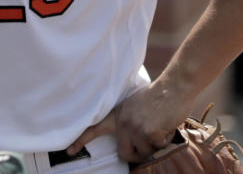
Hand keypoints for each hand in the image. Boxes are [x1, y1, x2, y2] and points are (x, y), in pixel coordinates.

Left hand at [66, 82, 189, 162]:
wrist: (173, 87)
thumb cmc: (158, 96)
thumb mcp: (134, 103)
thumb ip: (128, 117)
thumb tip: (131, 136)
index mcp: (118, 114)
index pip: (95, 128)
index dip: (82, 140)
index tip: (69, 150)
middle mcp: (123, 122)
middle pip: (124, 154)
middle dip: (136, 155)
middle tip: (146, 145)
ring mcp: (135, 128)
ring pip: (144, 153)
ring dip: (154, 145)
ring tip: (159, 126)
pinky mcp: (148, 133)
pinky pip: (158, 148)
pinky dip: (165, 140)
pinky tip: (165, 124)